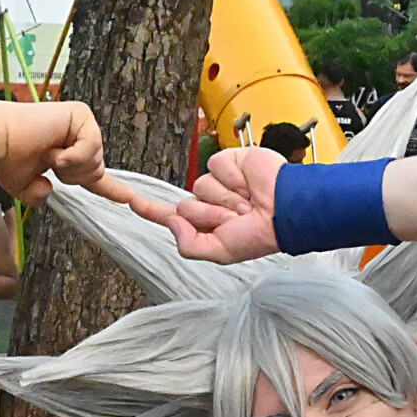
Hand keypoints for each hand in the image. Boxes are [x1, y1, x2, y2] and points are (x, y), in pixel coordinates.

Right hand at [0, 101, 113, 206]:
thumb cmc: (5, 159)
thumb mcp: (27, 188)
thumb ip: (40, 195)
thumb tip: (49, 189)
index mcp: (68, 153)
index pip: (96, 175)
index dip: (113, 189)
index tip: (130, 199)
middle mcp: (77, 135)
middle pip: (96, 171)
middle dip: (74, 177)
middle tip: (49, 164)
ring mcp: (81, 123)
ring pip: (96, 162)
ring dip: (70, 167)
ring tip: (47, 153)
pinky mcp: (80, 114)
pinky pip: (92, 147)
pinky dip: (73, 156)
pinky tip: (54, 152)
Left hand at [129, 144, 284, 263]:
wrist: (285, 210)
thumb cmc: (260, 235)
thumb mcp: (221, 253)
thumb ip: (190, 245)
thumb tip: (172, 222)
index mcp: (205, 225)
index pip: (171, 217)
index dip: (150, 210)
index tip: (131, 202)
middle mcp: (209, 203)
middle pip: (186, 206)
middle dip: (209, 215)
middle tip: (236, 218)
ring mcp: (218, 183)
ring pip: (199, 188)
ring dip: (223, 199)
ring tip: (245, 203)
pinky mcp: (228, 163)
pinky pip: (214, 168)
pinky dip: (230, 179)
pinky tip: (247, 185)